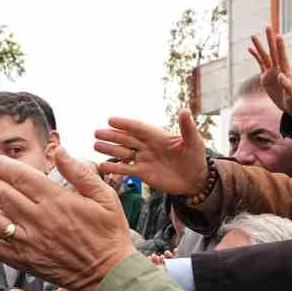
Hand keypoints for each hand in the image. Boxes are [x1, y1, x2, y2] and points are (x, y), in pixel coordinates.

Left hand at [0, 147, 137, 290]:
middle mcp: (38, 219)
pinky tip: (0, 229)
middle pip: (1, 194)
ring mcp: (29, 242)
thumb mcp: (105, 197)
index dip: (2, 166)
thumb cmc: (109, 233)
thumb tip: (60, 151)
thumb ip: (80, 172)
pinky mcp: (25, 261)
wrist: (109, 273)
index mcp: (56, 200)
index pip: (19, 176)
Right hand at [93, 112, 207, 196]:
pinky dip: (114, 168)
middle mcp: (148, 146)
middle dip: (112, 136)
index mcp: (158, 136)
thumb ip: (187, 128)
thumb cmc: (196, 157)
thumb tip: (184, 111)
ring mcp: (144, 159)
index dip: (125, 124)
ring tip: (95, 146)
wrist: (195, 179)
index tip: (111, 120)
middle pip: (127, 139)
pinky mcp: (143, 173)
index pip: (138, 128)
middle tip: (96, 132)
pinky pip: (126, 169)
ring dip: (110, 149)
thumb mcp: (194, 142)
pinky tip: (102, 166)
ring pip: (123, 152)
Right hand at [247, 26, 291, 125]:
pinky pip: (260, 64)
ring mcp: (272, 72)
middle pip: (273, 52)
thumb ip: (288, 86)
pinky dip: (255, 56)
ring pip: (265, 56)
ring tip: (253, 35)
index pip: (282, 57)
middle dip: (270, 40)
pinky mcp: (266, 77)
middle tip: (267, 27)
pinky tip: (250, 49)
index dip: (280, 47)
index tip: (278, 36)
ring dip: (259, 46)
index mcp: (286, 72)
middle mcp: (279, 69)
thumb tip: (281, 76)